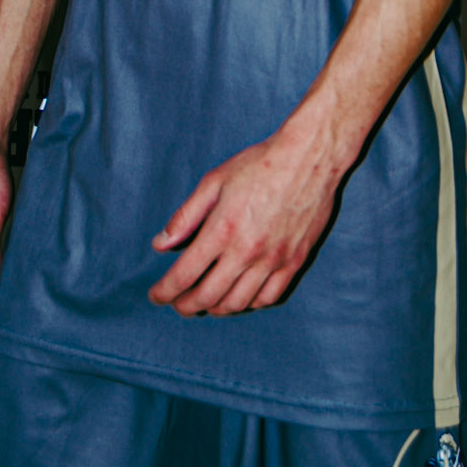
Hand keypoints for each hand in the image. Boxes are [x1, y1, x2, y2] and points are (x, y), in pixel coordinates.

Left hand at [149, 126, 341, 316]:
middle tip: (177, 304)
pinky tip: (240, 297)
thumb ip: (185, 216)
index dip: (165, 292)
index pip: (184, 275)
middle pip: (208, 296)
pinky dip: (249, 304)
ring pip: (238, 303)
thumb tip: (160, 244)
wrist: (309, 158)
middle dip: (185, 306)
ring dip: (215, 308)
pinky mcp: (294, 261)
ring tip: (205, 302)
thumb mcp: (214, 182)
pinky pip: (269, 297)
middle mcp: (247, 252)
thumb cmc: (259, 165)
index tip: (156, 295)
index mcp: (222, 231)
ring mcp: (273, 260)